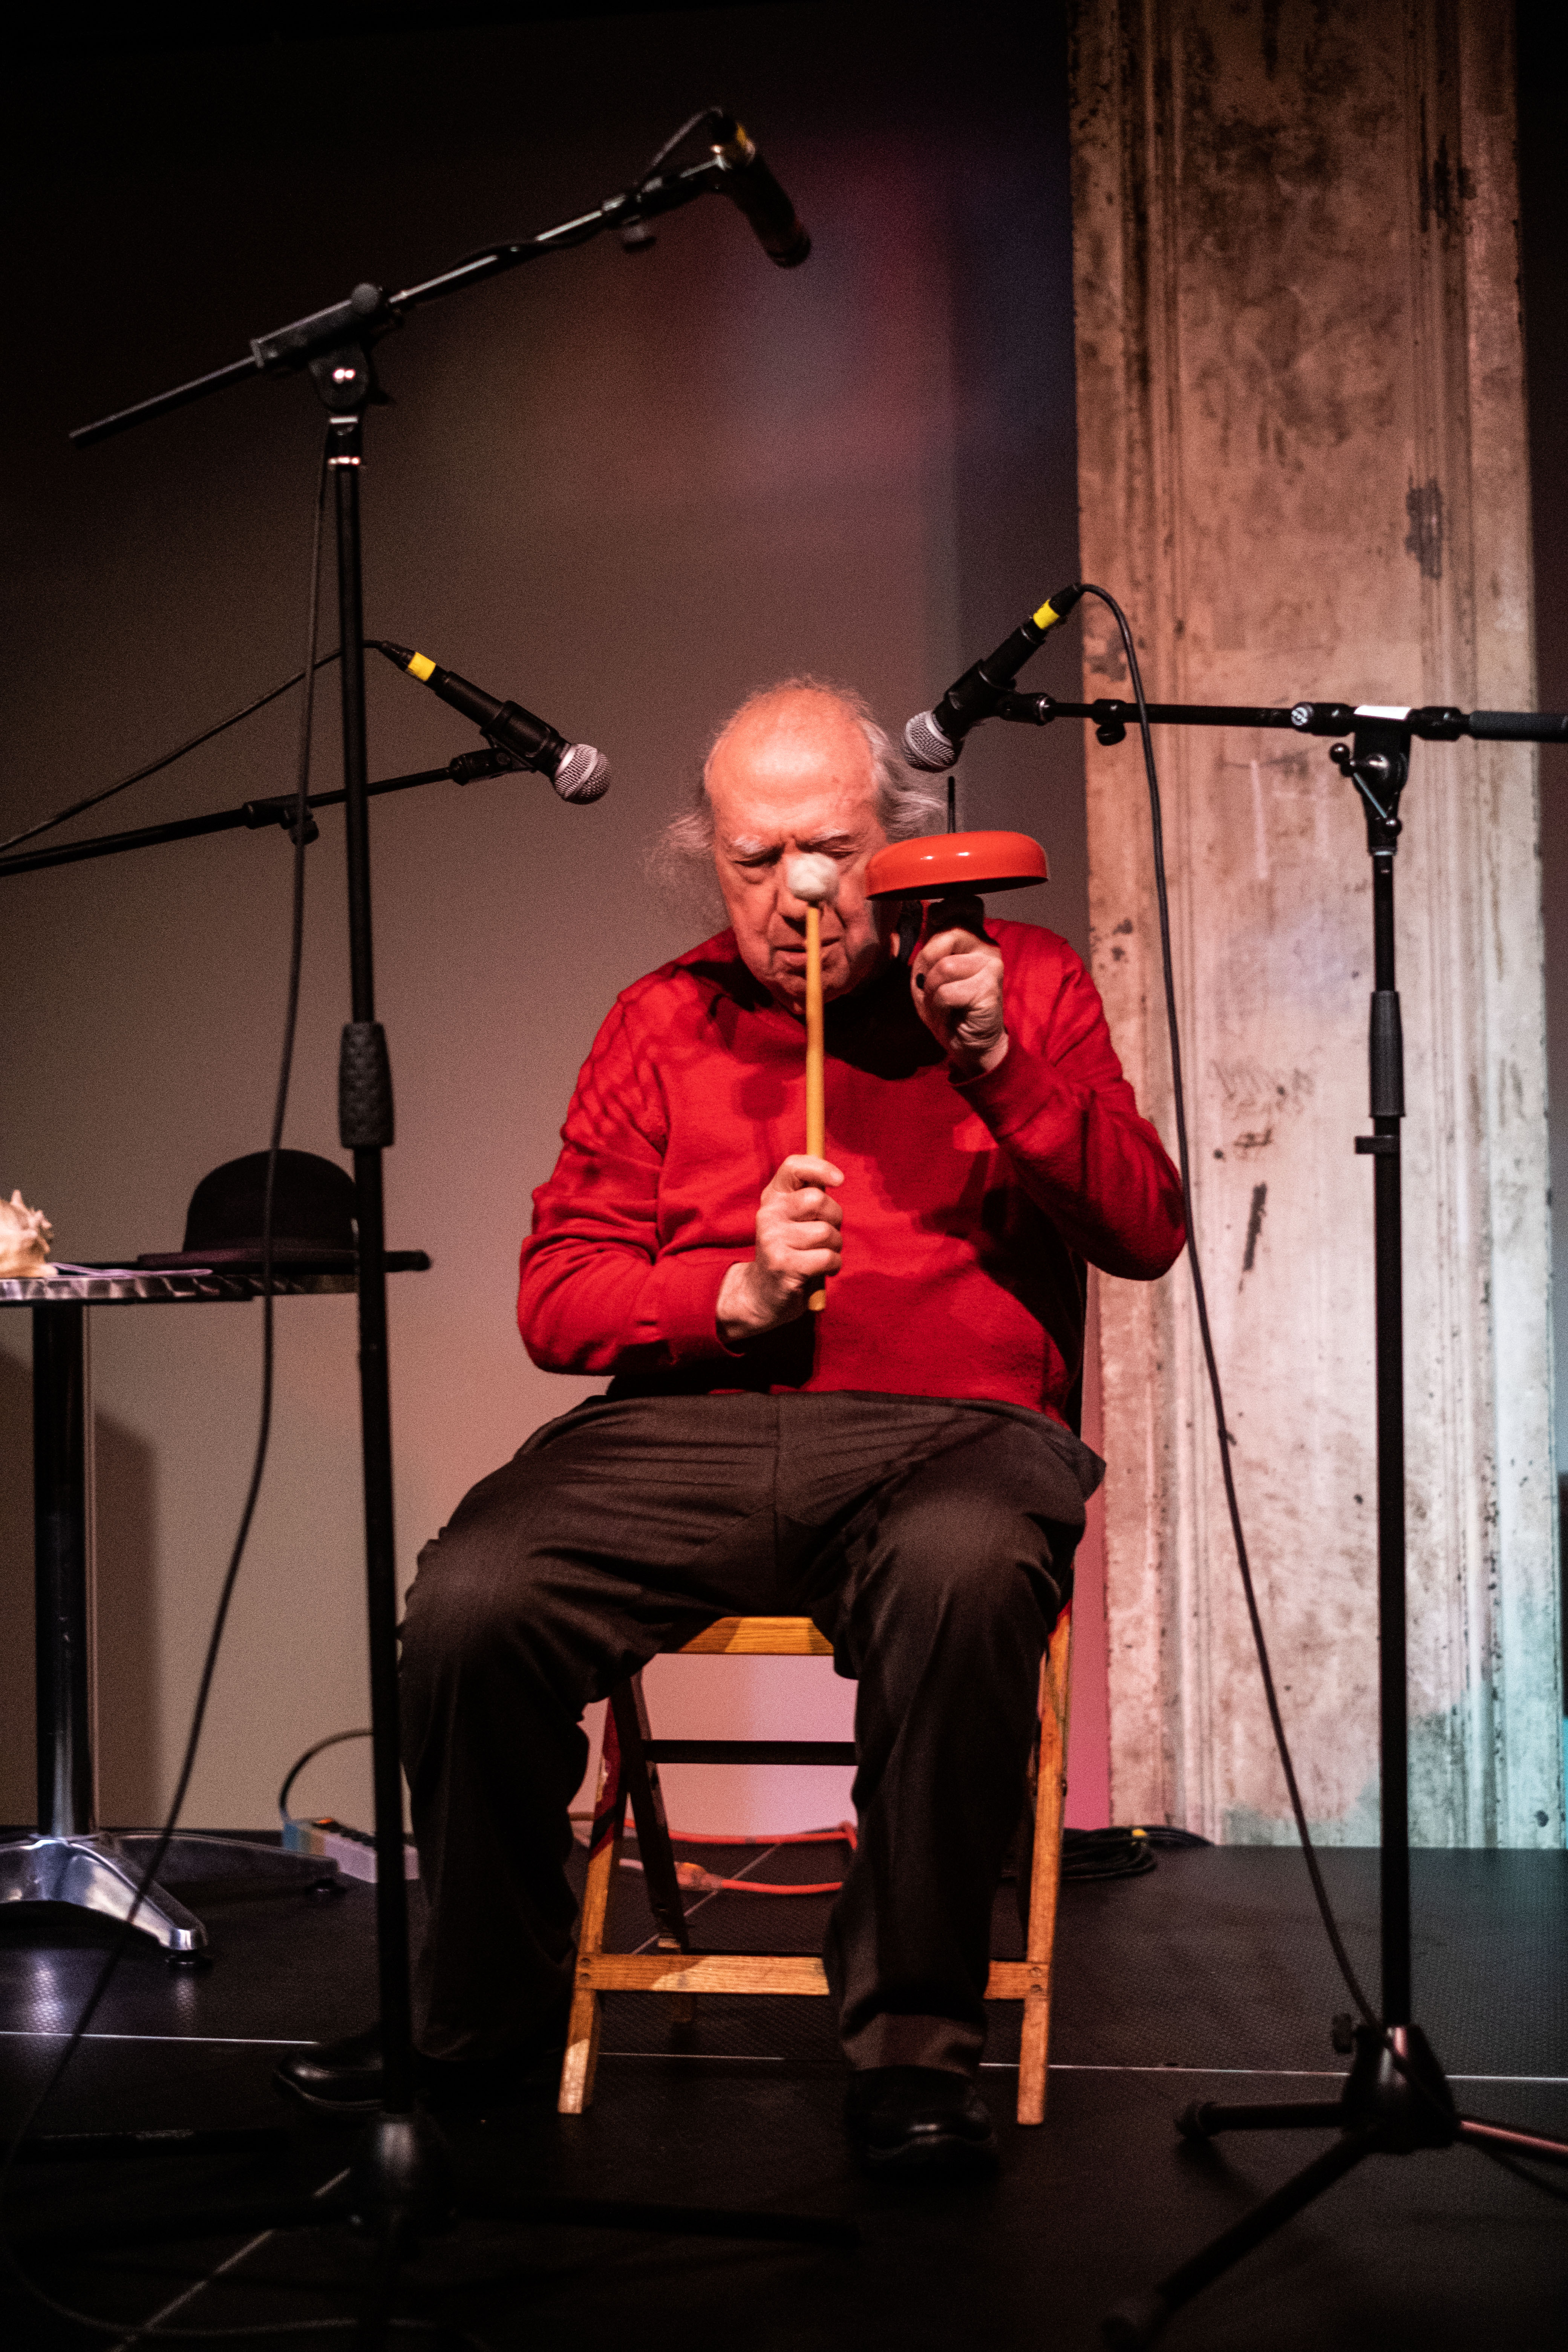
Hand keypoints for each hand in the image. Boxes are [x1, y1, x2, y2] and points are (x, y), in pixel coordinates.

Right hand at [717, 1154, 843, 1341]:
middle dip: (835, 1218)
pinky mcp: (783, 1264)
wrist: (763, 1294)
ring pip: (826, 1232)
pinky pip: (827, 1257)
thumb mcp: (793, 1219)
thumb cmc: (790, 1251)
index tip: (839, 1180)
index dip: (820, 1167)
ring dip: (835, 1247)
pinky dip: (833, 1266)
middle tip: (827, 1235)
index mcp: (773, 1197)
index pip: (793, 1166)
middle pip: (818, 1199)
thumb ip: (808, 1197)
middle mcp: (768, 1214)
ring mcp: (773, 1239)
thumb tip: (835, 1177)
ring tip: (822, 1255)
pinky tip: (823, 1271)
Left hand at [911, 894, 1007, 1077]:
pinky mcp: (990, 988)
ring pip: (943, 966)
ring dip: (931, 992)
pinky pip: (947, 992)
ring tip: (941, 1005)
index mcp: (973, 936)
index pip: (965, 902)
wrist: (969, 1044)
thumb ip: (933, 939)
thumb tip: (932, 908)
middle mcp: (987, 945)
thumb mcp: (931, 969)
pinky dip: (939, 1008)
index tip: (936, 930)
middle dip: (926, 964)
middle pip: (945, 934)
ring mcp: (992, 965)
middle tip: (931, 986)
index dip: (943, 912)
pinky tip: (950, 1015)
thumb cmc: (949, 1007)